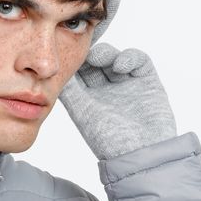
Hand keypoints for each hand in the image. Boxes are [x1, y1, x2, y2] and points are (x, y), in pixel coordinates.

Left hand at [58, 43, 177, 159]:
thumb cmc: (108, 141)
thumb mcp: (82, 114)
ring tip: (97, 57)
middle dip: (88, 53)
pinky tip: (120, 66)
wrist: (141, 153)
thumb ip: (70, 91)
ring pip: (113, 57)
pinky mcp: (147, 80)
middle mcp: (106, 88)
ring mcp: (126, 83)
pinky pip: (138, 60)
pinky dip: (129, 58)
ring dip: (104, 53)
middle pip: (94, 60)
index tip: (64, 48)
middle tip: (81, 48)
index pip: (78, 71)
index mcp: (87, 97)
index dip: (72, 59)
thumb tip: (53, 69)